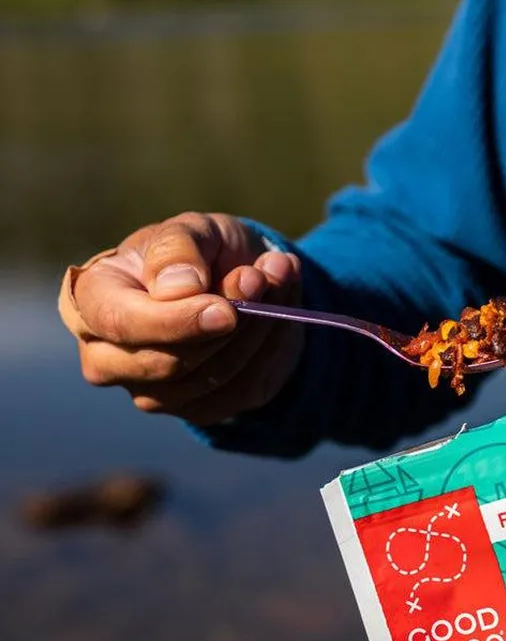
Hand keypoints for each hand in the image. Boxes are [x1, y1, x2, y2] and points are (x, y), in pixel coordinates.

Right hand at [59, 212, 303, 426]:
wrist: (237, 278)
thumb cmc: (197, 252)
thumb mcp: (190, 230)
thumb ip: (178, 248)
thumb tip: (181, 287)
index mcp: (90, 302)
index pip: (119, 323)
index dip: (175, 321)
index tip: (226, 309)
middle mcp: (109, 357)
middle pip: (168, 363)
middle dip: (229, 324)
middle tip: (263, 277)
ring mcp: (151, 391)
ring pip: (212, 378)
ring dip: (259, 329)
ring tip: (277, 278)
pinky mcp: (198, 410)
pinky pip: (242, 390)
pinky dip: (271, 348)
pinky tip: (280, 312)